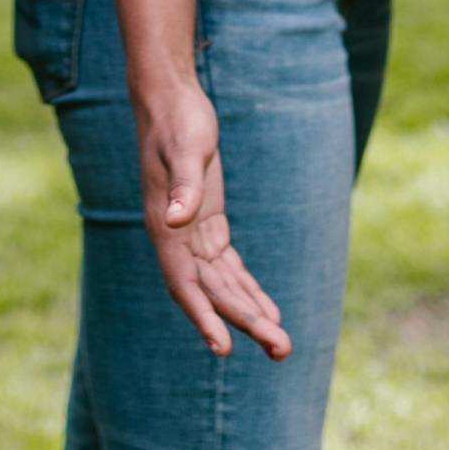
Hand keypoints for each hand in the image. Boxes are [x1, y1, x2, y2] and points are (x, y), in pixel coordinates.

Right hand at [134, 73, 291, 360]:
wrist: (171, 100)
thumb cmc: (178, 121)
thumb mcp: (186, 148)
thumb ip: (182, 186)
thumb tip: (174, 220)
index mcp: (166, 228)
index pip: (185, 285)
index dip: (204, 318)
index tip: (225, 348)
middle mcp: (176, 239)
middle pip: (213, 293)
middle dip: (245, 322)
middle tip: (282, 350)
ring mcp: (192, 235)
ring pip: (224, 287)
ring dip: (251, 314)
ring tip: (282, 345)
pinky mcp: (208, 225)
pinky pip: (229, 269)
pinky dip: (249, 289)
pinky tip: (269, 311)